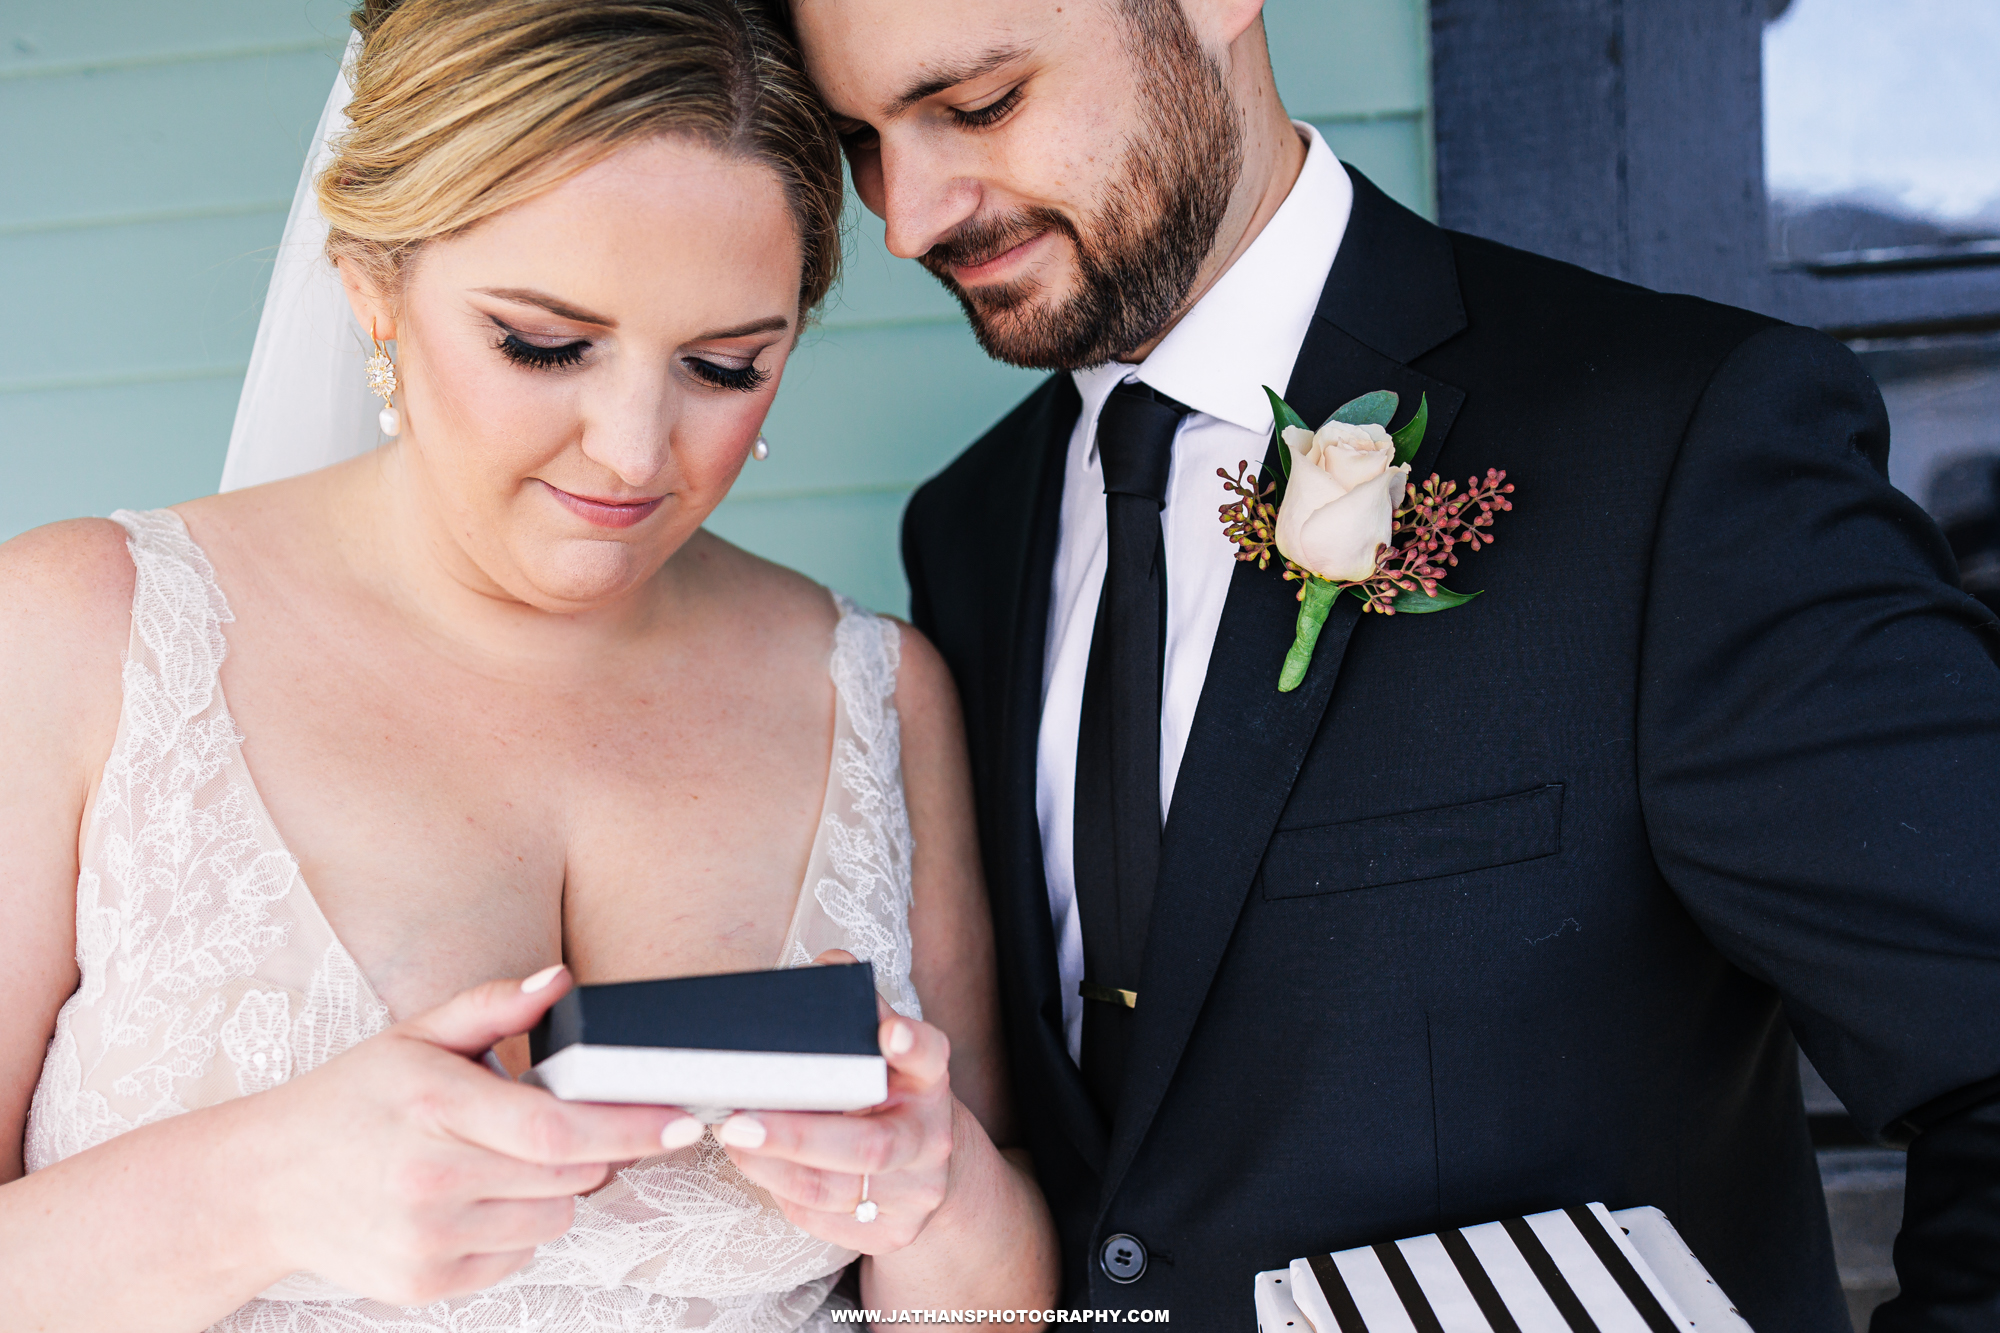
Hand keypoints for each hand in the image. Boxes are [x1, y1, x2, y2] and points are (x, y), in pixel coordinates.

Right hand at [246, 967, 700, 1305]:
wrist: (262, 1185)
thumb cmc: (351, 1101)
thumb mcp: (415, 1036)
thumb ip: (494, 1007)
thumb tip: (561, 980)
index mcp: (434, 1108)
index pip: (557, 1130)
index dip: (630, 1127)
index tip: (680, 1119)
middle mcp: (430, 1180)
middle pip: (569, 1175)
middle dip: (590, 1149)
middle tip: (554, 1125)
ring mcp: (426, 1239)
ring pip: (554, 1218)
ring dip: (551, 1189)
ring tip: (493, 1160)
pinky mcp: (424, 1283)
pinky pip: (519, 1256)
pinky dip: (516, 1227)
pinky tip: (471, 1198)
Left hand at [715, 952, 955, 1253]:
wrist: (929, 1171)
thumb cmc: (888, 1094)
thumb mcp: (883, 1051)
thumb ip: (857, 1010)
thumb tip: (826, 967)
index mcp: (929, 1080)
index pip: (930, 1057)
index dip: (911, 1045)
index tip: (889, 1031)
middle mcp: (929, 1138)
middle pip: (869, 1146)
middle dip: (798, 1135)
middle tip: (739, 1120)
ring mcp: (913, 1193)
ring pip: (833, 1189)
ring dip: (772, 1165)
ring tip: (730, 1138)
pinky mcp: (889, 1233)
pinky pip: (822, 1218)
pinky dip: (779, 1190)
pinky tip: (753, 1164)